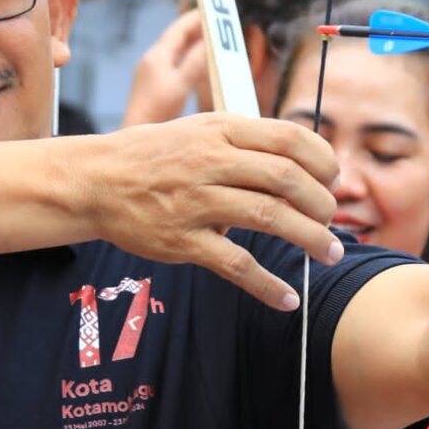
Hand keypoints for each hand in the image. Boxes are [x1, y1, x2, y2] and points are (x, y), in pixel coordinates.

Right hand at [75, 114, 340, 311]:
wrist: (95, 180)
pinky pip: (236, 266)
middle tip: (331, 220)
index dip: (322, 160)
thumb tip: (303, 162)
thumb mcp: (200, 130)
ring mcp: (195, 202)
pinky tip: (288, 299)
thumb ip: (246, 141)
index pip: (290, 137)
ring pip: (269, 217)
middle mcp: (210, 162)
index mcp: (221, 130)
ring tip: (330, 254)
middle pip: (287, 178)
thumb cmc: (155, 156)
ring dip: (310, 238)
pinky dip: (268, 285)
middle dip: (322, 203)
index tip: (332, 180)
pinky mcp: (182, 241)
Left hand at [123, 10, 209, 128]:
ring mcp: (152, 73)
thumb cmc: (157, 112)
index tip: (210, 8)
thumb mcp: (181, 85)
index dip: (194, 18)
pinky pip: (175, 64)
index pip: (178, 29)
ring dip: (193, 44)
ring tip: (211, 39)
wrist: (136, 134)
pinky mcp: (154, 86)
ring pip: (176, 52)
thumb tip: (209, 41)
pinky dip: (188, 59)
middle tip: (215, 21)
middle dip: (195, 29)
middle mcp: (152, 61)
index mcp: (157, 56)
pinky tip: (199, 65)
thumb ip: (195, 62)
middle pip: (176, 38)